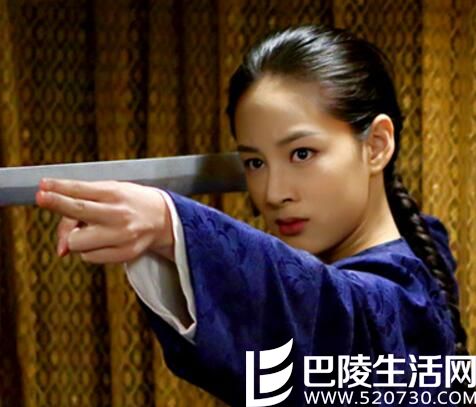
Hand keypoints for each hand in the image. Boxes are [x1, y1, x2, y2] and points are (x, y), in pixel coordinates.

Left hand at [35, 179, 173, 263]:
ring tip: (89, 230)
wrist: (163, 218)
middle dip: (56, 204)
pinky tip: (101, 241)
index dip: (58, 188)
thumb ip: (82, 208)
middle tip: (42, 198)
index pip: (81, 190)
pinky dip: (88, 250)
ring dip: (75, 237)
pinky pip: (89, 257)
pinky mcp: (124, 254)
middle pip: (78, 211)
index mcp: (116, 194)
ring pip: (77, 241)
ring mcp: (122, 236)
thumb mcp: (110, 193)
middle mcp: (119, 214)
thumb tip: (61, 250)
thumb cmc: (130, 203)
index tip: (42, 186)